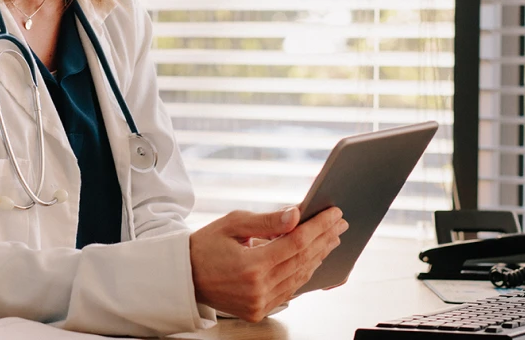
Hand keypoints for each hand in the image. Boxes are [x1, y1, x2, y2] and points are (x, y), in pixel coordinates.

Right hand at [189, 206, 347, 322]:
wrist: (185, 277)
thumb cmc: (206, 246)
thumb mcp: (233, 223)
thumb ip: (267, 221)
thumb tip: (296, 214)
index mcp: (251, 265)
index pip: (296, 242)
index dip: (318, 227)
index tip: (334, 214)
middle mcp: (258, 288)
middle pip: (303, 260)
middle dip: (324, 239)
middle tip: (339, 223)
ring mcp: (259, 303)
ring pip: (300, 277)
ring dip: (318, 256)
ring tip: (331, 239)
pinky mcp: (258, 310)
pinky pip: (290, 291)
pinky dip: (303, 273)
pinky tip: (313, 259)